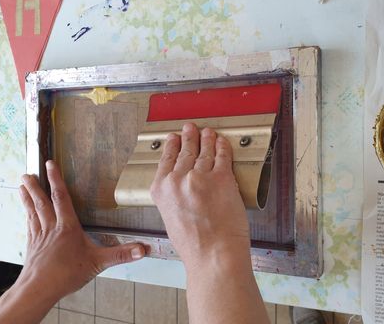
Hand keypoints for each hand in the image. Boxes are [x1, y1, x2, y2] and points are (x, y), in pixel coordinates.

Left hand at [16, 160, 145, 301]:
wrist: (38, 290)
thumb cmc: (65, 275)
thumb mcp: (98, 263)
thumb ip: (120, 254)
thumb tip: (141, 249)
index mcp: (67, 227)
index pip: (61, 198)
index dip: (56, 180)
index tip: (49, 165)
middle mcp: (51, 228)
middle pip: (42, 202)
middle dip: (35, 186)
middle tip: (27, 173)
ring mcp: (39, 237)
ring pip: (33, 212)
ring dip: (27, 198)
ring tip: (22, 186)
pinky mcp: (32, 247)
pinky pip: (29, 226)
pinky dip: (27, 216)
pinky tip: (26, 214)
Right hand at [150, 123, 249, 269]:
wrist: (213, 255)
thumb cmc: (194, 245)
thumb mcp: (170, 218)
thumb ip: (172, 198)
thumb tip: (180, 187)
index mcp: (161, 190)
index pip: (165, 160)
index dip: (171, 146)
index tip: (173, 139)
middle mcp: (178, 180)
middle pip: (185, 151)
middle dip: (189, 136)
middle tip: (190, 128)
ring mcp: (200, 177)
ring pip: (204, 151)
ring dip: (206, 139)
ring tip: (208, 132)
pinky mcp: (222, 178)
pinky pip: (222, 156)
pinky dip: (222, 147)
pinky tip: (222, 142)